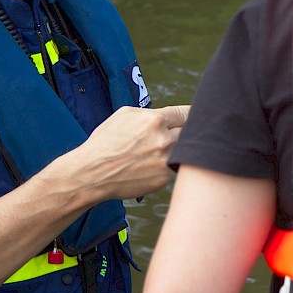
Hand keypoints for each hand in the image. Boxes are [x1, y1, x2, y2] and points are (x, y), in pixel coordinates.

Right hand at [66, 104, 189, 200]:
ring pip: (184, 151)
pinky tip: (152, 164)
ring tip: (163, 149)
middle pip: (190, 132)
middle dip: (187, 131)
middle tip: (188, 132)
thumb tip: (167, 115)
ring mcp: (165, 161)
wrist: (92, 172)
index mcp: (155, 120)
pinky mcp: (163, 179)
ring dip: (178, 149)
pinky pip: (174, 168)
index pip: (185, 113)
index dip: (193, 113)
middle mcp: (164, 140)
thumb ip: (150, 113)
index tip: (200, 114)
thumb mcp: (125, 115)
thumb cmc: (106, 142)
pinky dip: (168, 165)